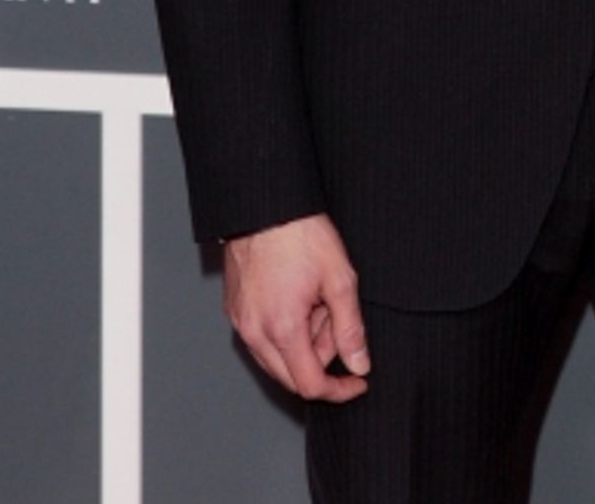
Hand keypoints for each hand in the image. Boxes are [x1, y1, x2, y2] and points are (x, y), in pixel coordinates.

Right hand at [223, 212, 369, 401]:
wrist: (266, 205)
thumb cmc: (300, 234)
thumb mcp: (339, 279)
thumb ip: (351, 328)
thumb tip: (359, 364)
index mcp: (281, 328)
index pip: (309, 384)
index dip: (338, 390)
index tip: (356, 382)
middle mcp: (254, 332)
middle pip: (292, 376)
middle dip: (321, 357)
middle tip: (335, 317)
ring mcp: (241, 322)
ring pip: (276, 359)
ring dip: (303, 343)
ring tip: (315, 300)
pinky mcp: (235, 310)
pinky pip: (262, 339)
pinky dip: (284, 330)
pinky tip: (297, 297)